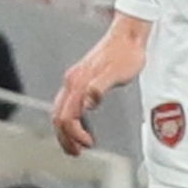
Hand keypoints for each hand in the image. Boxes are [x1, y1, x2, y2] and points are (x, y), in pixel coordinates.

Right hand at [50, 15, 151, 156]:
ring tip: (76, 146)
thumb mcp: (118, 73)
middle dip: (65, 138)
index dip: (74, 134)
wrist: (129, 34)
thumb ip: (100, 87)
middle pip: (58, 116)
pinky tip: (80, 124)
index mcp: (78, 83)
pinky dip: (69, 119)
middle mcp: (72, 81)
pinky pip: (67, 103)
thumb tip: (87, 103)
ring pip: (60, 110)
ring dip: (65, 131)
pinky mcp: (81, 78)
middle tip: (77, 153)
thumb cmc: (127, 53)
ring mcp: (75, 79)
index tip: (88, 144)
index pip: (67, 116)